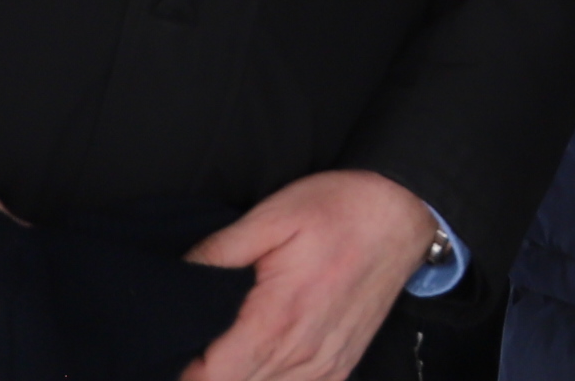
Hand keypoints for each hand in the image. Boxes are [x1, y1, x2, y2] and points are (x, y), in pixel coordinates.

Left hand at [187, 168, 440, 380]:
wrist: (402, 212)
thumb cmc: (339, 210)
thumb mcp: (271, 216)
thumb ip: (218, 252)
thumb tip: (178, 275)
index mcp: (276, 321)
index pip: (210, 378)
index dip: (182, 368)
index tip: (172, 347)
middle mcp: (302, 356)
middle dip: (207, 373)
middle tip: (194, 343)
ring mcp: (324, 368)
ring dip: (239, 378)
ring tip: (226, 350)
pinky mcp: (340, 368)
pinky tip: (262, 362)